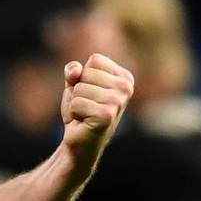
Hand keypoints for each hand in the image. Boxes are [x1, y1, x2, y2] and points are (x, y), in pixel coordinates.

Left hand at [60, 53, 133, 168]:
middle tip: (85, 106)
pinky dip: (74, 112)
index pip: (95, 59)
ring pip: (79, 88)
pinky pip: (77, 103)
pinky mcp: (107, 115)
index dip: (83, 75)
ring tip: (84, 114)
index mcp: (125, 77)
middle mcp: (126, 88)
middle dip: (78, 89)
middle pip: (86, 73)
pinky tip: (83, 121)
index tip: (89, 92)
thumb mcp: (75, 84)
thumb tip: (75, 71)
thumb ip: (74, 71)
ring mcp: (118, 102)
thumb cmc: (81, 110)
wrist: (79, 140)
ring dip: (75, 102)